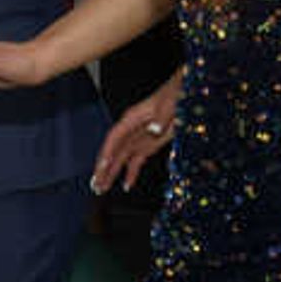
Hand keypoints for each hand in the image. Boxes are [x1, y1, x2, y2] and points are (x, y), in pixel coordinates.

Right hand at [94, 70, 182, 190]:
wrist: (185, 92)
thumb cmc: (175, 93)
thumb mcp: (170, 103)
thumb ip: (161, 117)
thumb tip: (154, 130)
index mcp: (132, 117)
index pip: (115, 137)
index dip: (107, 152)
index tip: (101, 167)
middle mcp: (132, 129)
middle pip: (114, 151)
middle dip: (103, 169)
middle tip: (96, 185)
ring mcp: (139, 138)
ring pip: (121, 159)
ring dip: (112, 174)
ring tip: (102, 189)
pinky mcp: (149, 145)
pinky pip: (136, 161)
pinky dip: (131, 173)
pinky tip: (127, 186)